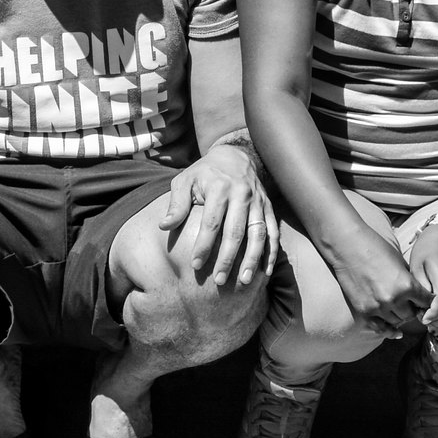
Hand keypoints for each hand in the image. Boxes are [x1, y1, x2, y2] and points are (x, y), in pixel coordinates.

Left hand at [156, 142, 277, 289]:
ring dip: (252, 259)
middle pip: (236, 232)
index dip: (203, 245)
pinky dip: (271, 253)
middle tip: (219, 281)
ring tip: (245, 281)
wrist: (235, 155)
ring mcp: (258, 202)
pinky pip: (273, 232)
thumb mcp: (185, 180)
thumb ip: (176, 204)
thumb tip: (164, 226)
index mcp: (220, 188)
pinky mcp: (269, 208)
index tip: (195, 266)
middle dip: (228, 258)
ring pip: (258, 234)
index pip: (211, 222)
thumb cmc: (205, 172)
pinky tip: (266, 272)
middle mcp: (242, 195)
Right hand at [324, 221, 419, 335]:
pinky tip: (396, 332)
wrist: (347, 245)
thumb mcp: (400, 263)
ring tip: (400, 310)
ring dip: (400, 316)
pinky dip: (389, 331)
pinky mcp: (364, 310)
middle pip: (412, 315)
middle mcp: (393, 299)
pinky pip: (380, 328)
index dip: (428, 301)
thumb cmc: (376, 248)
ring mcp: (377, 307)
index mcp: (407, 285)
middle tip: (411, 305)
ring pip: (397, 321)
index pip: (427, 302)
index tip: (427, 301)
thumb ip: (410, 281)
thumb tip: (420, 296)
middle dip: (413, 310)